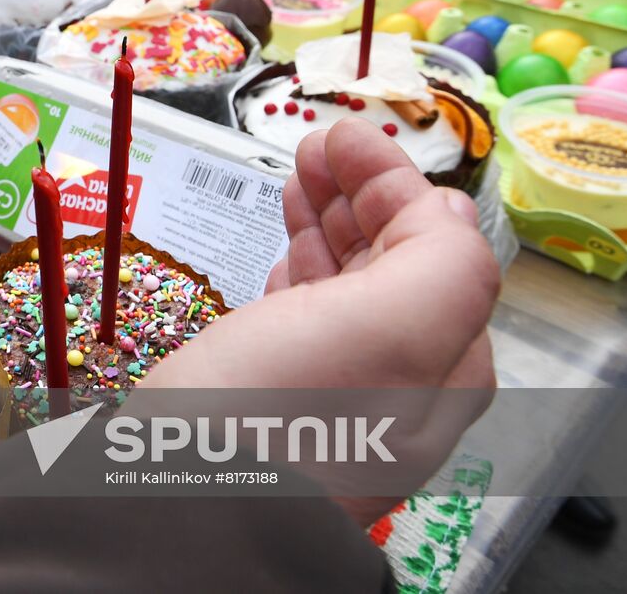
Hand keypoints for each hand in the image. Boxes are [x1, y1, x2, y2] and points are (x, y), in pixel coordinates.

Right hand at [136, 119, 498, 525]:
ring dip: (326, 217)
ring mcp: (338, 388)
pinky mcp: (279, 394)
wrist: (180, 492)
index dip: (392, 180)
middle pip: (393, 258)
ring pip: (345, 280)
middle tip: (313, 144)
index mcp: (446, 362)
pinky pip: (302, 312)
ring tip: (295, 174)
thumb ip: (444, 256)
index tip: (339, 133)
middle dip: (359, 191)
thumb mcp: (397, 323)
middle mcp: (402, 380)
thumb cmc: (286, 408)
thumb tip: (441, 206)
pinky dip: (295, 262)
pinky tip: (281, 244)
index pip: (437, 245)